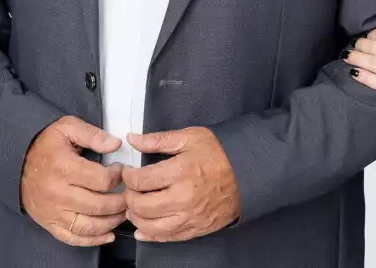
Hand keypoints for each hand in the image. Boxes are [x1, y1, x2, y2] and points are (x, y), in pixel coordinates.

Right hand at [21, 116, 127, 246]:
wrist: (15, 161)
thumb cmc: (45, 144)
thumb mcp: (67, 128)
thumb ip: (93, 135)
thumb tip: (115, 144)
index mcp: (64, 168)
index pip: (102, 180)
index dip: (119, 177)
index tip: (122, 171)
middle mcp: (58, 193)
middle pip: (99, 206)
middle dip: (121, 202)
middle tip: (129, 195)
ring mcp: (53, 211)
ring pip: (89, 226)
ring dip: (112, 222)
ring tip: (124, 213)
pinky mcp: (49, 223)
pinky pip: (73, 238)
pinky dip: (93, 240)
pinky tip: (108, 234)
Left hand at [120, 127, 239, 242]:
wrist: (248, 173)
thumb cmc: (219, 153)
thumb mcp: (189, 137)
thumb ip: (158, 140)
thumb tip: (132, 139)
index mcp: (180, 171)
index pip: (140, 180)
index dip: (127, 176)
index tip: (128, 172)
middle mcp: (183, 197)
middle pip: (141, 206)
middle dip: (129, 197)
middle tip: (130, 190)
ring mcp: (190, 216)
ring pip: (151, 226)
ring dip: (136, 218)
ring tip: (134, 208)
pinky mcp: (196, 228)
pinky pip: (167, 237)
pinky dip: (151, 235)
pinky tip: (143, 229)